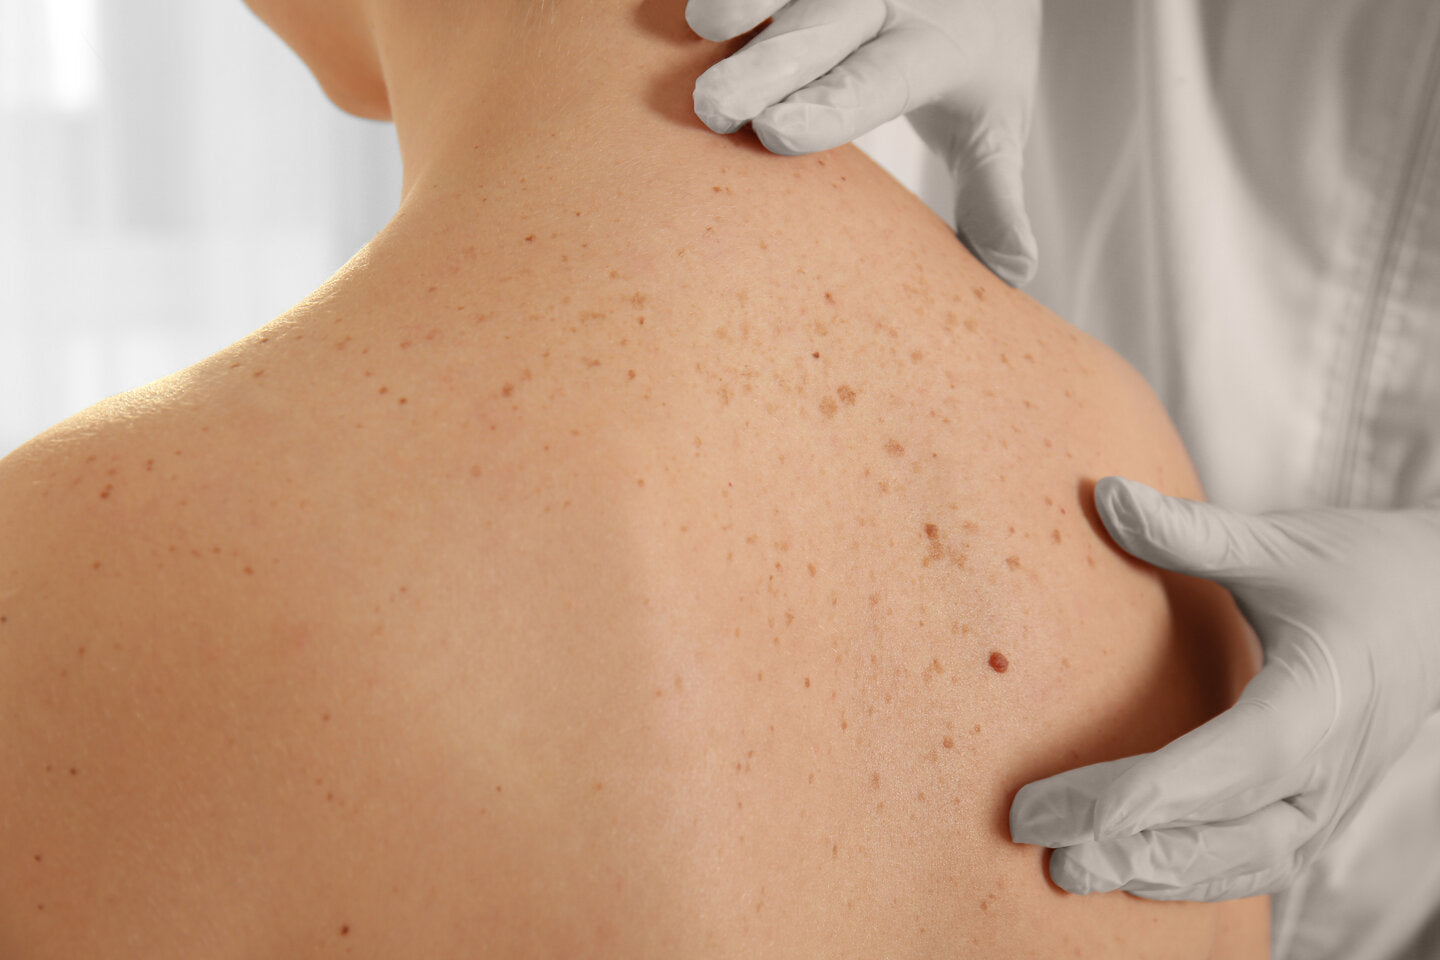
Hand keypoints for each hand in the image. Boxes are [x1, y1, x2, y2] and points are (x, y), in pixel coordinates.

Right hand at [686, 0, 1041, 286]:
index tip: (774, 134)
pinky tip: (685, 8)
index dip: (827, 106)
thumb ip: (995, 198)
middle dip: (768, 64)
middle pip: (821, 27)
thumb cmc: (972, 61)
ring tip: (698, 26)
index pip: (876, 81)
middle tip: (714, 106)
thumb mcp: (994, 125)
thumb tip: (1017, 274)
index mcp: (931, 49)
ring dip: (741, 0)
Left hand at [1009, 476, 1439, 899]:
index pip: (1234, 761)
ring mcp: (1328, 798)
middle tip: (1040, 847)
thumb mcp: (1282, 544)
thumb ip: (1192, 531)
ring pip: (1245, 862)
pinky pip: (1254, 861)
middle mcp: (1330, 765)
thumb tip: (1105, 494)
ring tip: (1071, 873)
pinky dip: (1191, 875)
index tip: (1066, 815)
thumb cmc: (1364, 570)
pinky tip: (1124, 869)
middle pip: (1231, 830)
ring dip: (1158, 872)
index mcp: (1323, 697)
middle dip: (1133, 848)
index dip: (1147, 795)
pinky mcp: (1315, 810)